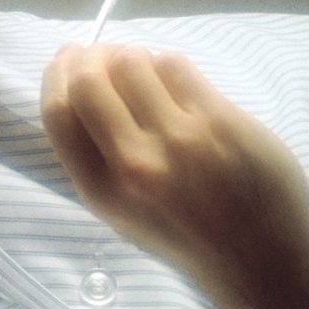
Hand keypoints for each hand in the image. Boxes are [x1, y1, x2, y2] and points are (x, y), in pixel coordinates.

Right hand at [41, 43, 308, 308]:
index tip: (64, 60)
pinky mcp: (221, 121)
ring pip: (134, 64)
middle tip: (98, 52)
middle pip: (89, 83)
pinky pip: (178, 67)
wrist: (253, 256)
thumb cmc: (180, 231)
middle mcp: (135, 163)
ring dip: (128, 55)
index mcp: (101, 190)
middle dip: (88, 56)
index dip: (55, 76)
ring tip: (138, 65)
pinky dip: (166, 62)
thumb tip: (76, 87)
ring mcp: (181, 139)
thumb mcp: (117, 209)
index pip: (59, 115)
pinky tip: (171, 76)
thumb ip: (92, 158)